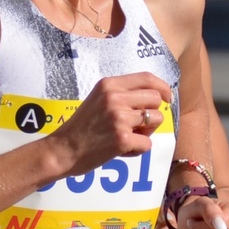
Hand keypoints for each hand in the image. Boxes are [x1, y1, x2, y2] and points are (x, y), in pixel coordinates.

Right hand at [47, 73, 172, 178]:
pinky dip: (138, 150)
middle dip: (153, 113)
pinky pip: (147, 143)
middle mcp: (115, 98)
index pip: (147, 78)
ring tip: (128, 137)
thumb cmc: (81, 127)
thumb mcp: (97, 99)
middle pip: (156, 99)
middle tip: (138, 125)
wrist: (62, 150)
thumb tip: (155, 96)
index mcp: (109, 85)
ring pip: (156, 120)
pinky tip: (121, 150)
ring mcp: (119, 118)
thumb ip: (121, 94)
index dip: (163, 87)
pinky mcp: (122, 139)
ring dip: (147, 132)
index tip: (166, 97)